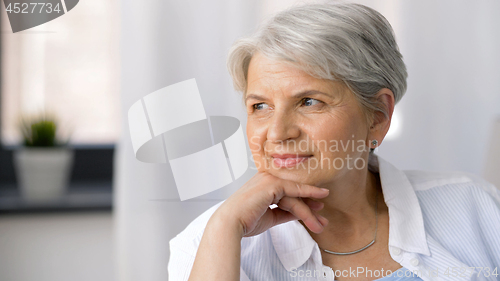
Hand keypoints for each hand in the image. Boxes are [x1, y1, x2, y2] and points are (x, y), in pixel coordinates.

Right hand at [212, 171, 329, 237]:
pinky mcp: (273, 183)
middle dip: (310, 207)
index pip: (287, 192)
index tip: (316, 210)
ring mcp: (269, 179)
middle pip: (294, 193)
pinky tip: (320, 201)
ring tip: (321, 226)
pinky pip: (295, 191)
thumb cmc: (244, 221)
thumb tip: (300, 214)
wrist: (230, 223)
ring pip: (296, 196)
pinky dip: (309, 195)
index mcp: (263, 185)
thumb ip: (285, 213)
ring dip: (310, 212)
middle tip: (323, 221)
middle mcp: (266, 178)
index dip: (303, 202)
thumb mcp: (270, 217)